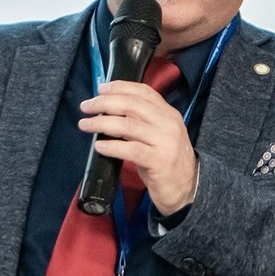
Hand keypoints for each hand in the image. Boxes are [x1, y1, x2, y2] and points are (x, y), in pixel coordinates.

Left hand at [78, 80, 197, 214]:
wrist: (189, 188)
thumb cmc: (167, 161)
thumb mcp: (157, 136)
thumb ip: (140, 122)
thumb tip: (108, 112)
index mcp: (168, 113)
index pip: (143, 92)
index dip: (120, 87)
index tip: (100, 89)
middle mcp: (168, 123)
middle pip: (132, 105)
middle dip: (105, 103)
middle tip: (86, 107)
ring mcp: (165, 142)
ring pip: (129, 125)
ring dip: (102, 123)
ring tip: (85, 125)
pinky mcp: (160, 161)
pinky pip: (131, 150)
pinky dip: (112, 146)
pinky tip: (99, 146)